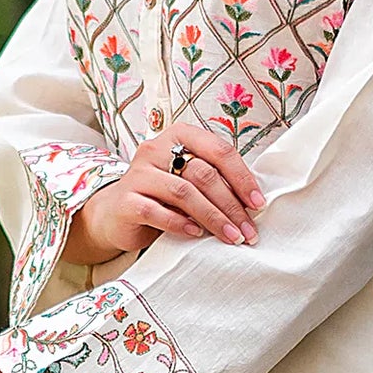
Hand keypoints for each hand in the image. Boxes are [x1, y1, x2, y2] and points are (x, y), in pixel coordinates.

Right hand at [67, 123, 263, 264]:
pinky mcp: (125, 200)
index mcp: (179, 136)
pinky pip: (157, 212)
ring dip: (213, 218)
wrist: (115, 214)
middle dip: (231, 205)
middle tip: (247, 230)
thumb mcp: (188, 180)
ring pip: (184, 193)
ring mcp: (138, 174)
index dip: (242, 178)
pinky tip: (197, 235)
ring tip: (230, 237)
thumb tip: (252, 202)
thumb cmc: (161, 196)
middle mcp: (156, 149)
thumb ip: (213, 180)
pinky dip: (180, 224)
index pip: (219, 151)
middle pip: (204, 174)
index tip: (258, 204)